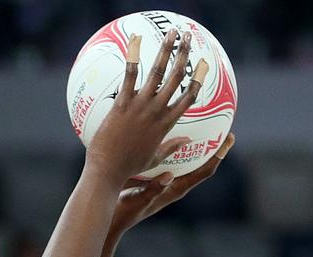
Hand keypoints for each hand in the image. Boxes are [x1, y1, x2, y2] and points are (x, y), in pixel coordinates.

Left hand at [85, 29, 208, 185]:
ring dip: (166, 50)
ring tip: (172, 32)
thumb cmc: (130, 166)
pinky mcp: (123, 102)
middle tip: (189, 38)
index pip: (188, 98)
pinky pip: (130, 74)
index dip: (198, 79)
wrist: (109, 168)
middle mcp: (157, 111)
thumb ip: (172, 146)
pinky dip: (134, 56)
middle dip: (184, 55)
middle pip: (177, 78)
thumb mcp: (155, 157)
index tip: (203, 65)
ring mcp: (141, 105)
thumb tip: (186, 140)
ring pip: (158, 72)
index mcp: (167, 124)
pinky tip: (136, 40)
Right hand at [107, 133, 234, 235]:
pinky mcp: (157, 179)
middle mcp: (176, 185)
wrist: (112, 218)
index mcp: (176, 190)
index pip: (204, 171)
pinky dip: (177, 147)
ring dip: (197, 145)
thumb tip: (169, 176)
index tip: (228, 139)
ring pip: (188, 161)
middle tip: (221, 128)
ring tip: (202, 125)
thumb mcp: (138, 198)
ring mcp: (167, 182)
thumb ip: (153, 189)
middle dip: (212, 147)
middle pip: (201, 164)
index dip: (218, 155)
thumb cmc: (125, 211)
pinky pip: (172, 160)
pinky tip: (172, 132)